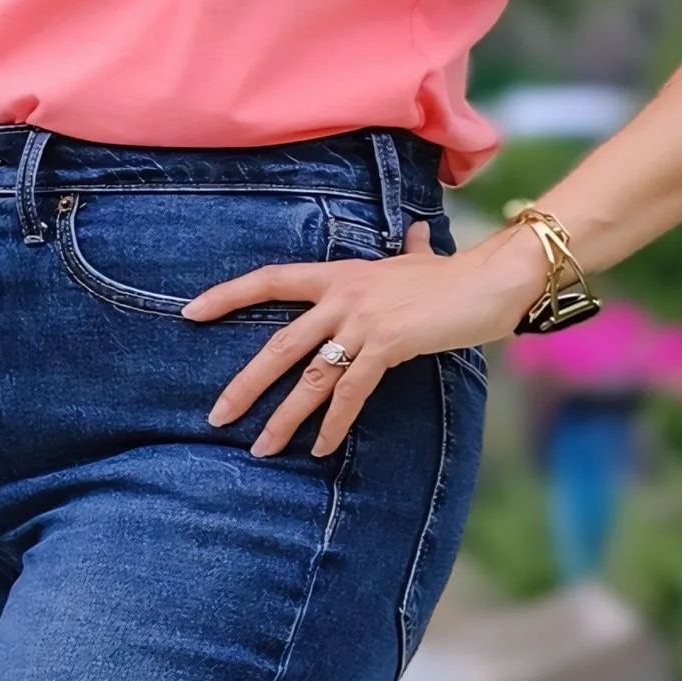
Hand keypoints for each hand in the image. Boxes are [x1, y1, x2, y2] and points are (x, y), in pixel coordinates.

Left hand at [185, 219, 542, 458]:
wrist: (490, 279)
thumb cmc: (455, 274)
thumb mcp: (420, 259)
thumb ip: (409, 250)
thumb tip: (414, 232)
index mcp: (340, 273)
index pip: (270, 279)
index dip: (229, 295)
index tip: (191, 312)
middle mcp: (342, 295)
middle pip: (279, 343)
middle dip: (246, 384)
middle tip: (217, 416)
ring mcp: (362, 319)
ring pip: (310, 376)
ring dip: (284, 418)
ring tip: (262, 448)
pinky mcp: (387, 344)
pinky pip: (350, 392)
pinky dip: (334, 424)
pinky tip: (322, 449)